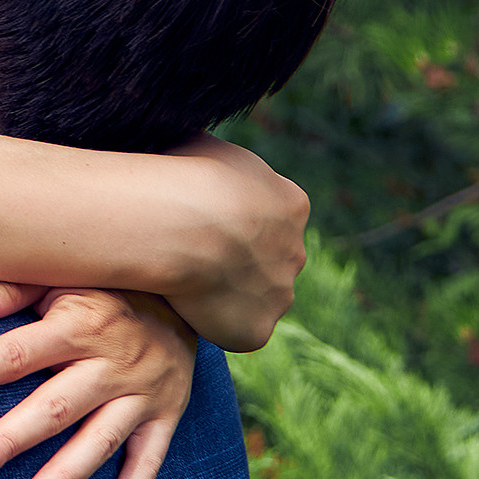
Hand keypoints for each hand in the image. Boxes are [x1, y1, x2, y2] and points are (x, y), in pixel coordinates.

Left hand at [0, 285, 198, 478]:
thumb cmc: (103, 286)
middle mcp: (112, 361)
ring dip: (63, 477)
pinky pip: (149, 462)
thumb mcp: (61, 276)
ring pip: (99, 441)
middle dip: (12, 439)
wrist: (187, 291)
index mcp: (79, 322)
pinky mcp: (167, 416)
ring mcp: (142, 393)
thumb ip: (11, 290)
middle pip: (55, 406)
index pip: (19, 351)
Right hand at [163, 138, 308, 350]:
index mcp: (292, 205)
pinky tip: (184, 308)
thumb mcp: (207, 146)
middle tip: (193, 256)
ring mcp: (281, 294)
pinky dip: (214, 324)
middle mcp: (296, 252)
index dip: (237, 222)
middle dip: (240, 262)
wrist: (182, 223)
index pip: (271, 218)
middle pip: (271, 263)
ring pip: (258, 299)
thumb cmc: (185, 175)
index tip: (203, 222)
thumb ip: (217, 165)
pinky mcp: (258, 330)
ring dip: (228, 296)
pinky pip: (237, 331)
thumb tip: (197, 158)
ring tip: (184, 284)